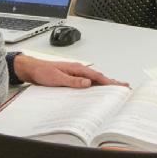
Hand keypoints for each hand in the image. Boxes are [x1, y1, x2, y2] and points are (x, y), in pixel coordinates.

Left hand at [13, 55, 128, 88]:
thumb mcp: (57, 78)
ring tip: (116, 88)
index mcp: (76, 68)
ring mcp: (75, 73)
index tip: (119, 86)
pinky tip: (98, 88)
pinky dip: (96, 84)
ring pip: (94, 79)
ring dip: (105, 83)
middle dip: (112, 82)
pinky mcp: (72, 77)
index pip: (96, 76)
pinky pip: (87, 81)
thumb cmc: (42, 72)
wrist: (32, 69)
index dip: (109, 82)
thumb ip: (73, 80)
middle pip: (98, 77)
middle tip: (124, 87)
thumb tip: (87, 83)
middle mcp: (78, 70)